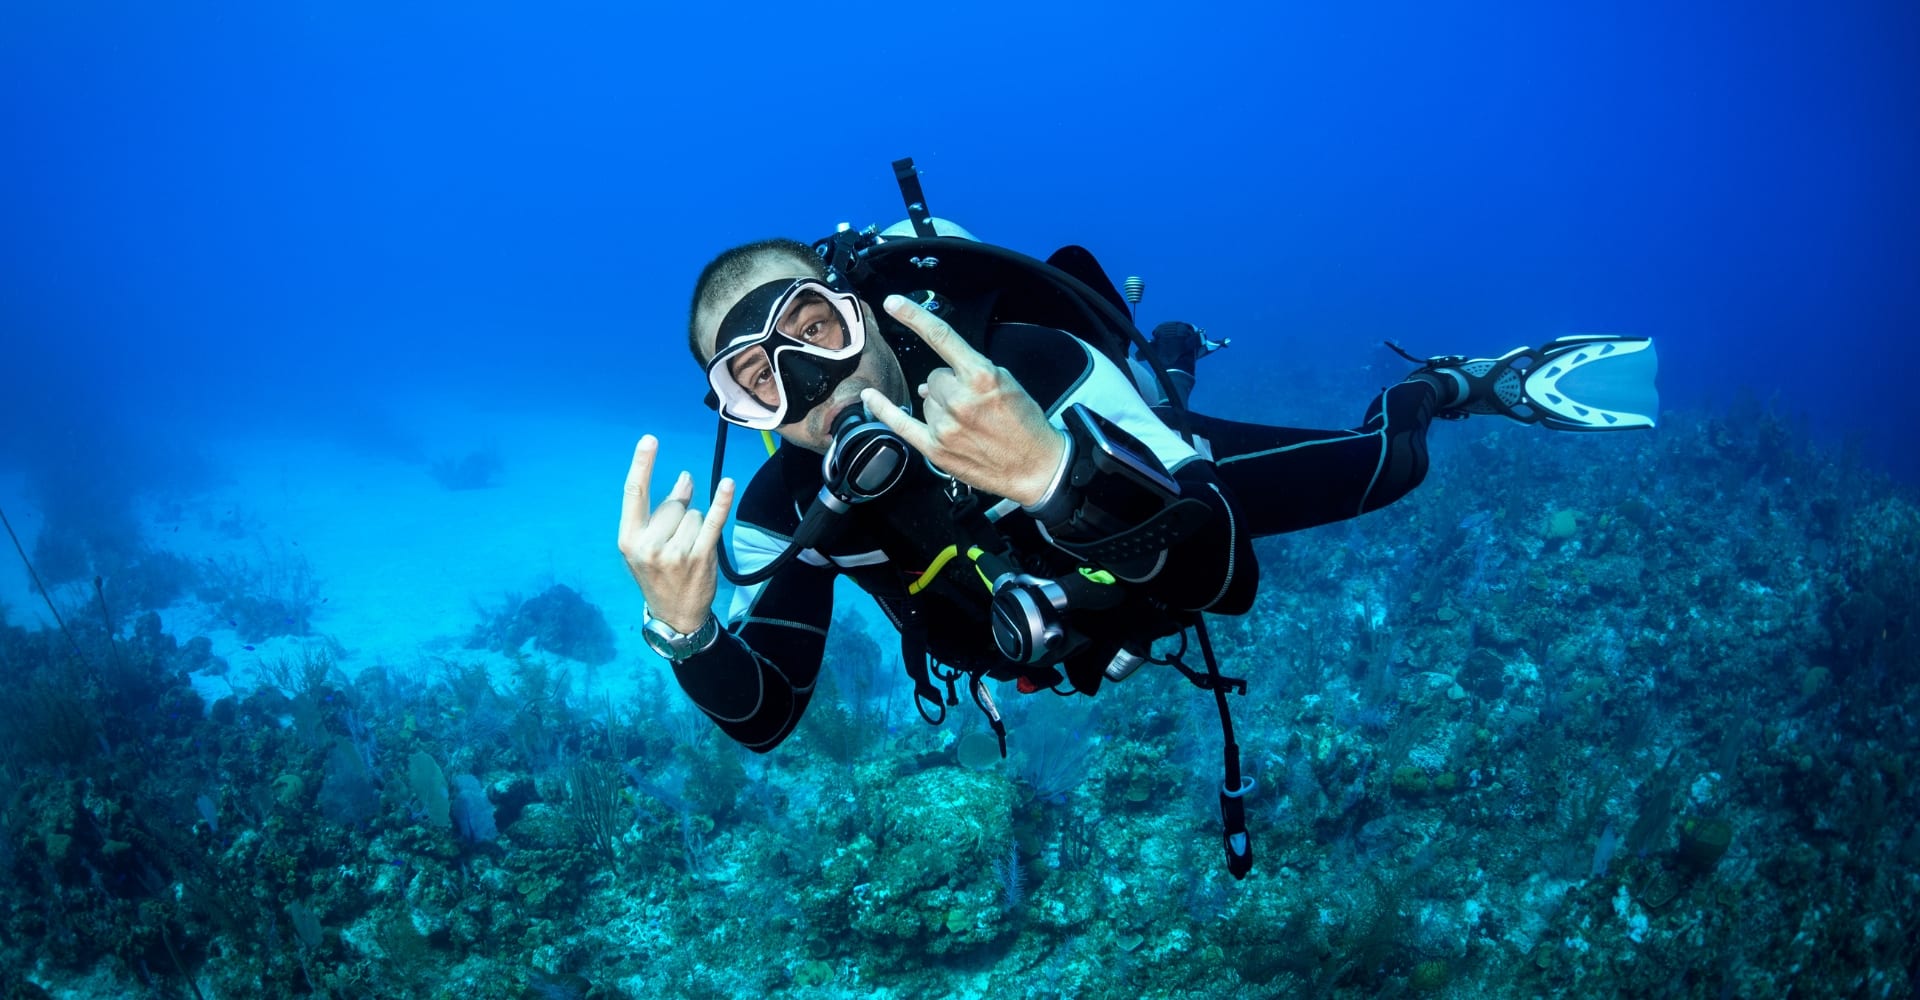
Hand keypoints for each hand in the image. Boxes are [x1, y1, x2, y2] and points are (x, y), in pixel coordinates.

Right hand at [617, 435, 734, 633]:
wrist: (674, 615)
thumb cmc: (658, 575)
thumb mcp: (646, 546)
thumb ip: (660, 512)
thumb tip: (685, 478)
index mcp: (629, 539)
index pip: (634, 493)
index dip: (642, 464)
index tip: (650, 440)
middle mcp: (650, 545)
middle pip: (673, 503)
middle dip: (680, 511)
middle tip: (676, 539)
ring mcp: (676, 552)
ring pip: (694, 513)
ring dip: (695, 525)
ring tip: (687, 550)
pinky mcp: (700, 557)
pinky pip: (714, 521)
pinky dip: (722, 502)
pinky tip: (728, 484)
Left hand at [859, 295, 1066, 505]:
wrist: (1036, 467)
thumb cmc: (1025, 424)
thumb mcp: (1007, 384)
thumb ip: (969, 374)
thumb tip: (929, 383)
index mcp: (981, 376)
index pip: (940, 336)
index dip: (914, 316)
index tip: (893, 303)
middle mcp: (959, 399)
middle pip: (934, 377)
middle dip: (949, 386)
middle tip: (973, 405)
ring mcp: (945, 425)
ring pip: (926, 400)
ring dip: (941, 407)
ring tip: (968, 424)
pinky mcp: (935, 449)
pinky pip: (901, 423)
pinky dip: (883, 409)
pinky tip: (870, 397)